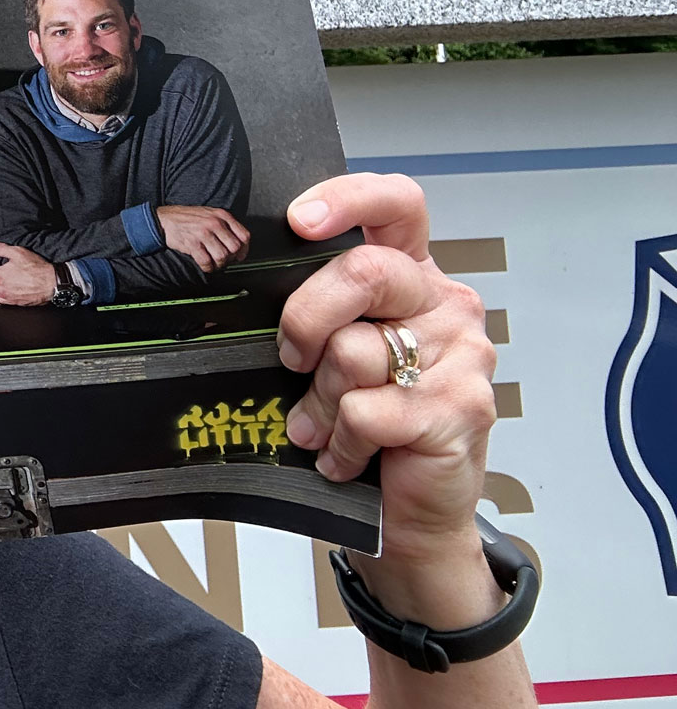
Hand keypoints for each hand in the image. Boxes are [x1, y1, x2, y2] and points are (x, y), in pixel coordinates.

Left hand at [0, 242, 57, 304]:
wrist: (51, 282)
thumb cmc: (36, 268)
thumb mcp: (18, 252)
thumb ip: (1, 249)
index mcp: (0, 276)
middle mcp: (2, 289)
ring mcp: (9, 298)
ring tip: (0, 284)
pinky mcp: (17, 303)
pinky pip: (4, 303)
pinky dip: (3, 298)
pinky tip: (8, 292)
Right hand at [156, 204, 250, 271]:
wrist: (164, 219)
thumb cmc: (187, 218)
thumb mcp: (209, 213)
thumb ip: (224, 224)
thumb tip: (238, 242)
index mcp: (221, 215)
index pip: (244, 235)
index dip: (244, 249)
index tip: (239, 256)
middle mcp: (214, 223)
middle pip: (234, 248)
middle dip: (231, 258)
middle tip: (224, 260)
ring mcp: (203, 233)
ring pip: (222, 256)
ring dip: (219, 264)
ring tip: (214, 263)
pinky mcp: (193, 243)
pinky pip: (207, 262)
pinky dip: (208, 268)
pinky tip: (205, 265)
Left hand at [280, 174, 499, 620]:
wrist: (413, 510)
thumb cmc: (368, 421)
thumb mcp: (337, 352)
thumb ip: (320, 311)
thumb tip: (244, 283)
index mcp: (413, 276)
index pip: (397, 203)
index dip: (347, 199)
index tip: (298, 221)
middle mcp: (446, 304)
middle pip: (364, 272)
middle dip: (305, 318)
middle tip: (290, 359)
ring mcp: (463, 356)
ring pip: (355, 353)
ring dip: (319, 402)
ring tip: (322, 427)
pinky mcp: (461, 409)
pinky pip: (367, 413)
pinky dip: (340, 443)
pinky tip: (344, 456)